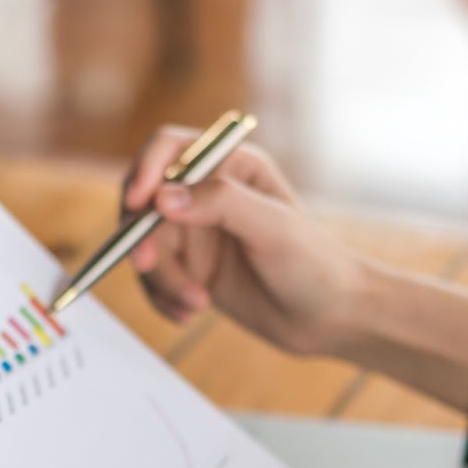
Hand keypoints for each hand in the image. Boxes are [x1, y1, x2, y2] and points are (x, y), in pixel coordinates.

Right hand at [122, 127, 467, 413]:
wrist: (329, 318)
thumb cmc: (315, 265)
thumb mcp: (274, 228)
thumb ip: (220, 204)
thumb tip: (163, 198)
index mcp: (230, 166)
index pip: (167, 149)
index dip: (144, 170)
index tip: (138, 203)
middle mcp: (206, 195)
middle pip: (143, 202)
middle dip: (142, 237)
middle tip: (149, 266)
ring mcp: (194, 233)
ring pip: (144, 246)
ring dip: (161, 279)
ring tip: (196, 303)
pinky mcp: (188, 269)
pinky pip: (152, 279)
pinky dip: (162, 299)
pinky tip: (190, 312)